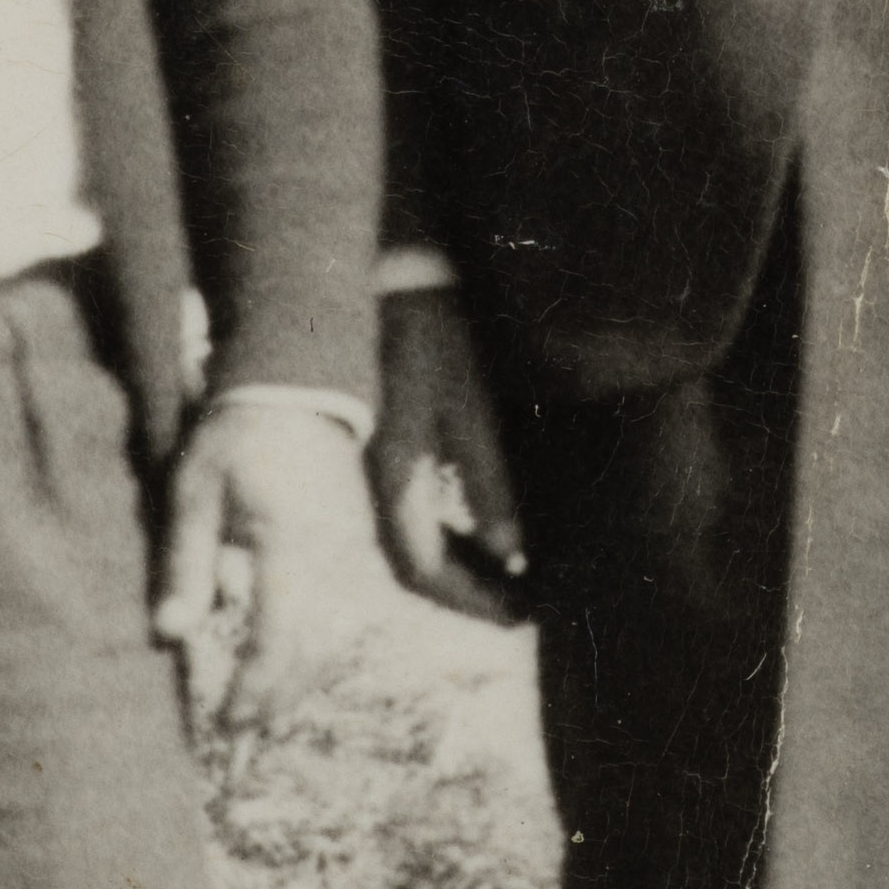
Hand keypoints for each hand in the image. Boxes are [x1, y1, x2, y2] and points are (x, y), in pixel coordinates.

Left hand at [159, 387, 388, 731]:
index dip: (256, 688)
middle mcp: (334, 558)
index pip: (281, 638)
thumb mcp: (195, 489)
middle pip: (317, 652)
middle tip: (239, 733)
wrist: (301, 385)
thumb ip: (184, 562)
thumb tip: (169, 635)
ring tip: (260, 710)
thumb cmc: (238, 434)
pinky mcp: (359, 548)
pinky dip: (319, 650)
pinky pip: (348, 617)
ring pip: (338, 640)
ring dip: (301, 680)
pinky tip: (291, 666)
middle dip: (278, 698)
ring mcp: (354, 554)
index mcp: (290, 544)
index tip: (226, 721)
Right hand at [363, 286, 531, 625]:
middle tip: (520, 605)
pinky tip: (476, 537)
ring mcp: (367, 469)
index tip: (521, 613)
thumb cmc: (433, 331)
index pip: (425, 567)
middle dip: (465, 596)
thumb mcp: (470, 402)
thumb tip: (511, 554)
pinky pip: (401, 516)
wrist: (386, 276)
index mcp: (392, 472)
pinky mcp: (375, 453)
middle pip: (409, 568)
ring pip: (403, 546)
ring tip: (508, 578)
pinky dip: (441, 540)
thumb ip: (487, 480)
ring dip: (454, 573)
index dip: (474, 600)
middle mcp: (370, 481)